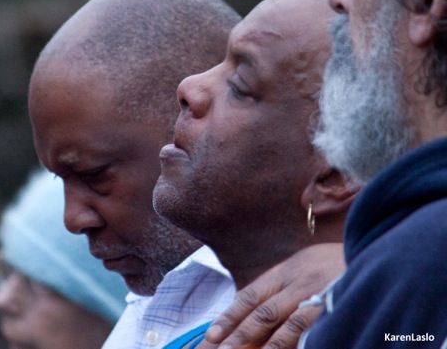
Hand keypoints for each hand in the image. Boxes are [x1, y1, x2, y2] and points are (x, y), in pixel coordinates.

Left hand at [205, 243, 344, 348]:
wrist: (376, 250)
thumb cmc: (338, 263)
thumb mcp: (307, 264)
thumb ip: (285, 283)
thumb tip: (259, 307)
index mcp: (288, 269)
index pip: (252, 293)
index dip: (231, 314)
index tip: (212, 334)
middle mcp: (299, 281)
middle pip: (263, 311)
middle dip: (238, 334)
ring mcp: (319, 295)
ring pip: (284, 324)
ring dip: (262, 345)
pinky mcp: (337, 308)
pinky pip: (311, 330)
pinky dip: (293, 344)